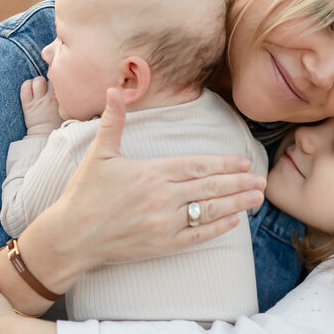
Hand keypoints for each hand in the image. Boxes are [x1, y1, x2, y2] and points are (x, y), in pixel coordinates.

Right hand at [16, 88, 265, 288]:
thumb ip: (113, 121)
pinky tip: (234, 222)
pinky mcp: (162, 245)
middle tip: (262, 180)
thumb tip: (114, 88)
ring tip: (256, 197)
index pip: (197, 166)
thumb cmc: (84, 193)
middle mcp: (163, 198)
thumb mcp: (99, 153)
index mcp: (152, 172)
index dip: (224, 164)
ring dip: (236, 204)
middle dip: (238, 183)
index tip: (244, 162)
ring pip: (209, 211)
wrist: (71, 236)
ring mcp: (164, 223)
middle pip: (210, 188)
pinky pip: (197, 236)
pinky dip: (218, 228)